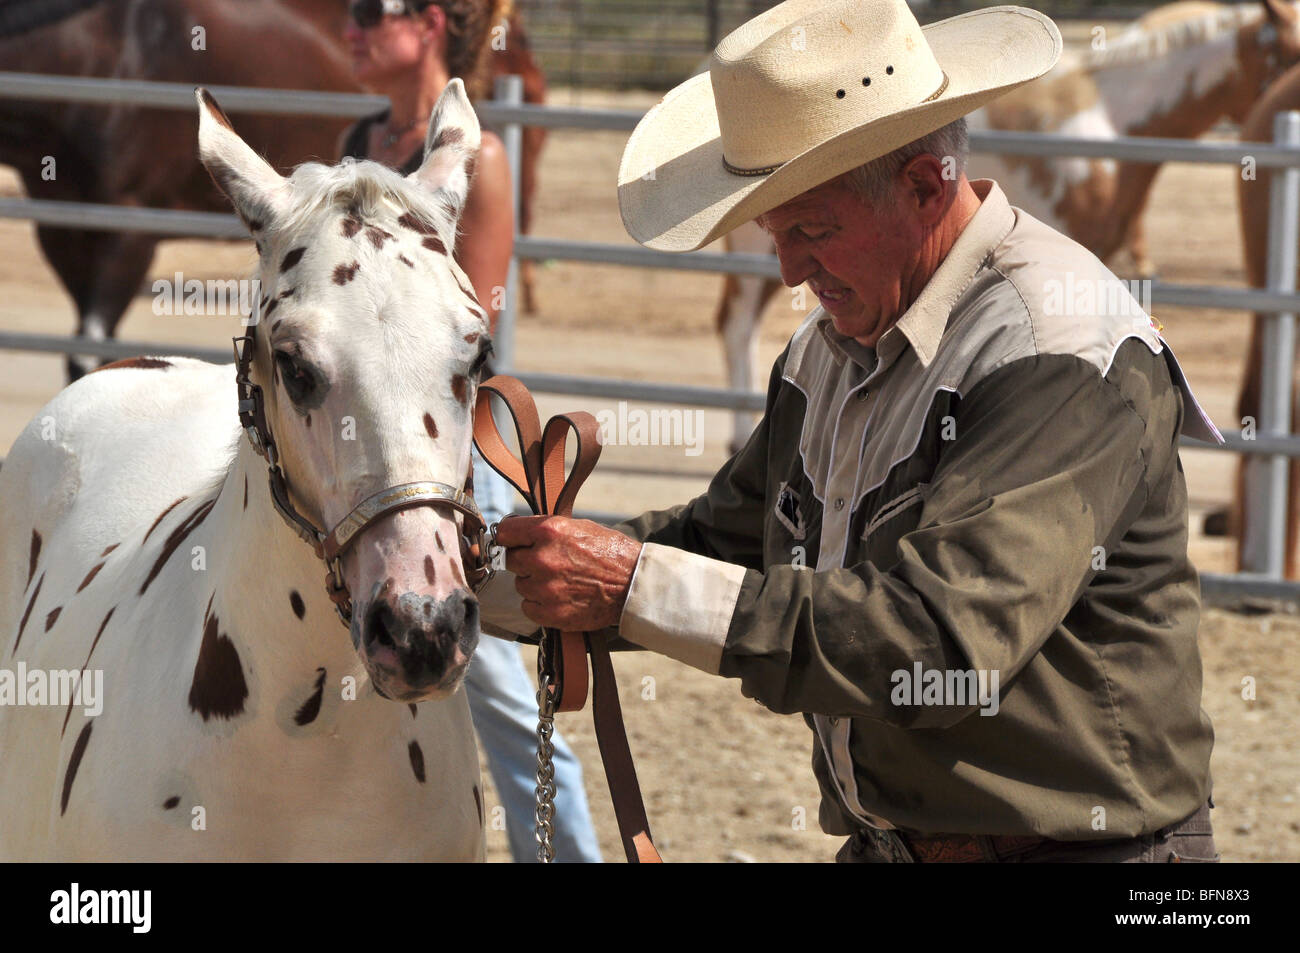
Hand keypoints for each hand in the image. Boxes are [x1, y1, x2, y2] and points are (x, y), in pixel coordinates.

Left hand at [494, 515, 641, 630]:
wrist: (633, 583)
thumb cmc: (609, 552)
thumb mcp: (578, 527)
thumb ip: (545, 530)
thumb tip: (518, 535)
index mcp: (549, 531)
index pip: (505, 533)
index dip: (510, 538)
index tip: (514, 543)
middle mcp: (542, 559)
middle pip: (511, 561)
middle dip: (525, 562)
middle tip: (547, 565)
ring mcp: (545, 588)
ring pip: (521, 585)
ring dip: (534, 584)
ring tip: (559, 582)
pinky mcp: (550, 613)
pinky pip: (528, 607)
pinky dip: (540, 605)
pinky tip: (559, 598)